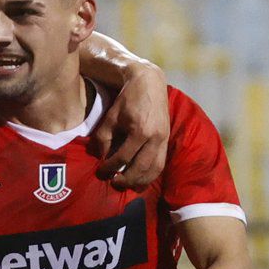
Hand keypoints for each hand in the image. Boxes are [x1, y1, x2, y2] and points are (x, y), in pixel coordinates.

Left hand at [88, 64, 168, 190]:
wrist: (150, 83)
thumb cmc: (127, 99)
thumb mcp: (111, 117)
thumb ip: (104, 138)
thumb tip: (103, 158)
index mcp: (140, 130)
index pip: (123, 157)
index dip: (110, 167)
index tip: (101, 171)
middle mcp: (155, 137)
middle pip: (141, 167)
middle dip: (126, 179)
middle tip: (113, 183)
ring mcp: (163, 139)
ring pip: (154, 169)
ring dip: (141, 181)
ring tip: (127, 185)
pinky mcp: (167, 139)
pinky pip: (161, 163)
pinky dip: (151, 174)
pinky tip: (140, 179)